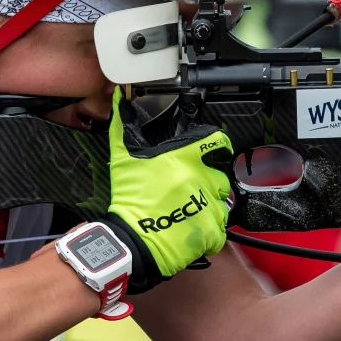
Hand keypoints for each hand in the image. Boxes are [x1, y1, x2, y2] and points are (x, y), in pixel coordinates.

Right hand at [105, 88, 232, 291]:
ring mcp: (208, 207)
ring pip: (221, 204)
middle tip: (191, 191)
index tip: (215, 152)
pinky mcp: (210, 231)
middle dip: (209, 183)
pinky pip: (220, 229)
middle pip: (219, 176)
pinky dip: (209, 232)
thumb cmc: (129, 200)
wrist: (131, 240)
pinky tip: (191, 229)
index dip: (216, 146)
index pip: (216, 142)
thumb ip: (124, 127)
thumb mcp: (124, 159)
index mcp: (183, 159)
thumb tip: (119, 99)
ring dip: (209, 208)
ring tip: (189, 213)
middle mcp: (200, 180)